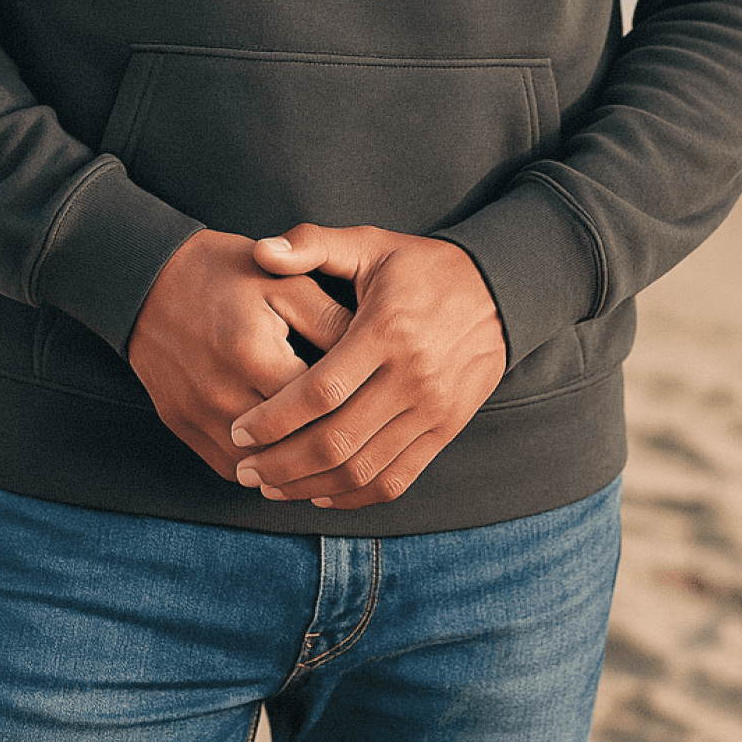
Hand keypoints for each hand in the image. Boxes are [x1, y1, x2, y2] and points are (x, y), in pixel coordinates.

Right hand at [127, 231, 351, 480]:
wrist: (148, 277)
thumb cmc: (224, 273)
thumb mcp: (283, 281)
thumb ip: (329, 318)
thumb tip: (373, 357)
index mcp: (253, 353)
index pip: (316, 407)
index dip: (352, 410)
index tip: (375, 407)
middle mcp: (220, 392)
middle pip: (288, 446)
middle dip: (327, 449)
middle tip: (362, 445)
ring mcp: (195, 414)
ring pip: (257, 468)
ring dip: (292, 471)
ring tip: (328, 461)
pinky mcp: (179, 424)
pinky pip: (226, 467)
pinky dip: (257, 471)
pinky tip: (285, 461)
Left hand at [229, 224, 506, 510]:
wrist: (501, 291)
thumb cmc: (424, 268)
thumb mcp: (372, 244)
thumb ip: (314, 244)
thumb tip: (261, 250)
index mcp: (386, 331)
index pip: (321, 391)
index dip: (275, 419)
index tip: (240, 429)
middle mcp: (412, 377)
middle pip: (337, 441)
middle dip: (281, 463)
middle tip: (245, 468)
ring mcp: (433, 409)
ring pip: (363, 469)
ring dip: (310, 486)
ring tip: (271, 487)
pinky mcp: (446, 430)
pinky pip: (397, 479)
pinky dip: (355, 497)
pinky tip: (319, 493)